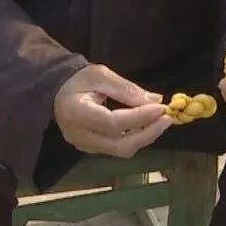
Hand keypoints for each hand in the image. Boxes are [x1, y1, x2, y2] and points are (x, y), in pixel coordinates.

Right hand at [54, 65, 172, 157]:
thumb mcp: (101, 75)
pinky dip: (135, 138)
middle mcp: (80, 136)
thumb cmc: (78, 79)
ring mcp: (85, 146)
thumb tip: (156, 101)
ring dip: (145, 136)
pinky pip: (117, 148)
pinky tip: (145, 126)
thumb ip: (127, 89)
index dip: (139, 118)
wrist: (57, 92)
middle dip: (148, 133)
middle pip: (120, 144)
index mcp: (77, 112)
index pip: (113, 123)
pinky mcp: (91, 150)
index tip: (161, 108)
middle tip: (167, 118)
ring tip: (161, 121)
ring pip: (121, 150)